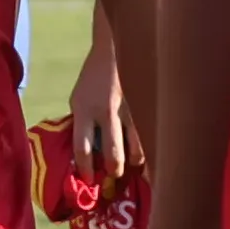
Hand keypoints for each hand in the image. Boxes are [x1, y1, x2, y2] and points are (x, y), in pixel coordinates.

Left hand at [60, 25, 136, 185]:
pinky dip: (150, 148)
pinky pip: (149, 137)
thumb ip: (83, 124)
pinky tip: (150, 152)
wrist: (115, 49)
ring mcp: (129, 111)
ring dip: (135, 163)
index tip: (88, 179)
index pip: (82, 148)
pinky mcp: (145, 107)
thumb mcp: (79, 99)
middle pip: (113, 155)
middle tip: (114, 176)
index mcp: (84, 110)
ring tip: (134, 165)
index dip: (85, 169)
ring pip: (137, 150)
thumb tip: (89, 153)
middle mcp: (106, 112)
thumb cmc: (93, 78)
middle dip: (114, 171)